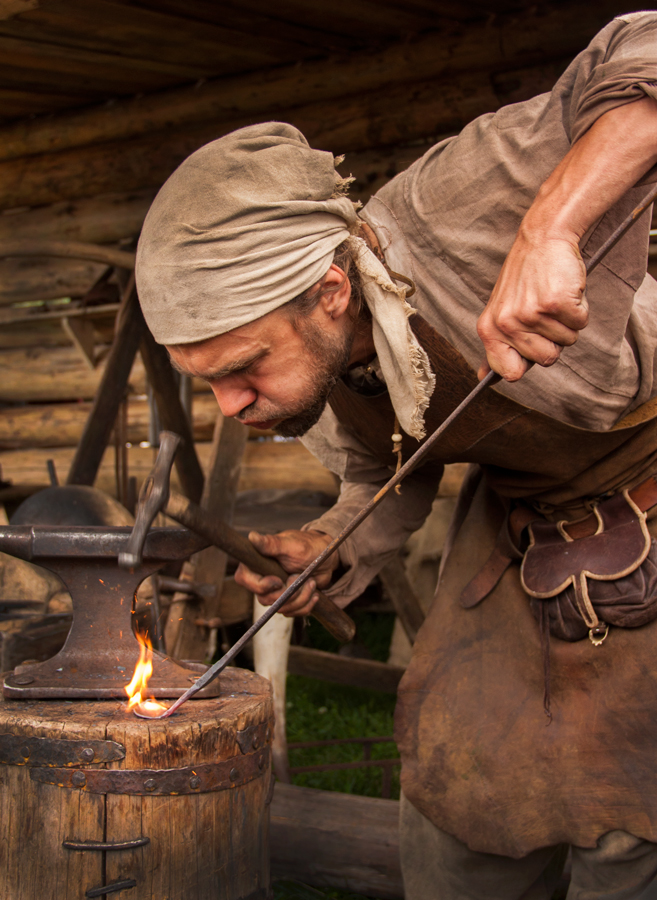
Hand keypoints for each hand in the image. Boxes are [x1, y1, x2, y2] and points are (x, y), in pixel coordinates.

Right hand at [234, 529, 337, 615]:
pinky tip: (314, 593)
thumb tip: (252, 536)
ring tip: (311, 582)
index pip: (244, 579)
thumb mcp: (290, 544)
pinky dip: (305, 605)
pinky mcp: (286, 601)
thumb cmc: (307, 546)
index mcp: (257, 562)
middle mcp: (262, 578)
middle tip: (300, 578)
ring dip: (300, 598)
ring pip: (280, 608)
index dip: (260, 585)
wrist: (325, 558)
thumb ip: (271, 543)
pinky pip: (292, 612)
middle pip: (264, 599)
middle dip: (287, 593)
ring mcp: (274, 592)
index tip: (279, 581)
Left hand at [476, 232, 587, 381]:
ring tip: (552, 297)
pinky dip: (579, 308)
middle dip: (553, 339)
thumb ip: (496, 344)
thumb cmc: (525, 278)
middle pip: (546, 360)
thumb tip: (483, 378)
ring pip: (566, 341)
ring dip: (566, 321)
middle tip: (543, 312)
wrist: (543, 238)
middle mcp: (507, 324)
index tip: (530, 346)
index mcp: (489, 329)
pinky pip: (579, 323)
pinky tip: (564, 290)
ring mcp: (531, 314)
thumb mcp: (500, 311)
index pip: (509, 373)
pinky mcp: (556, 303)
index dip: (526, 363)